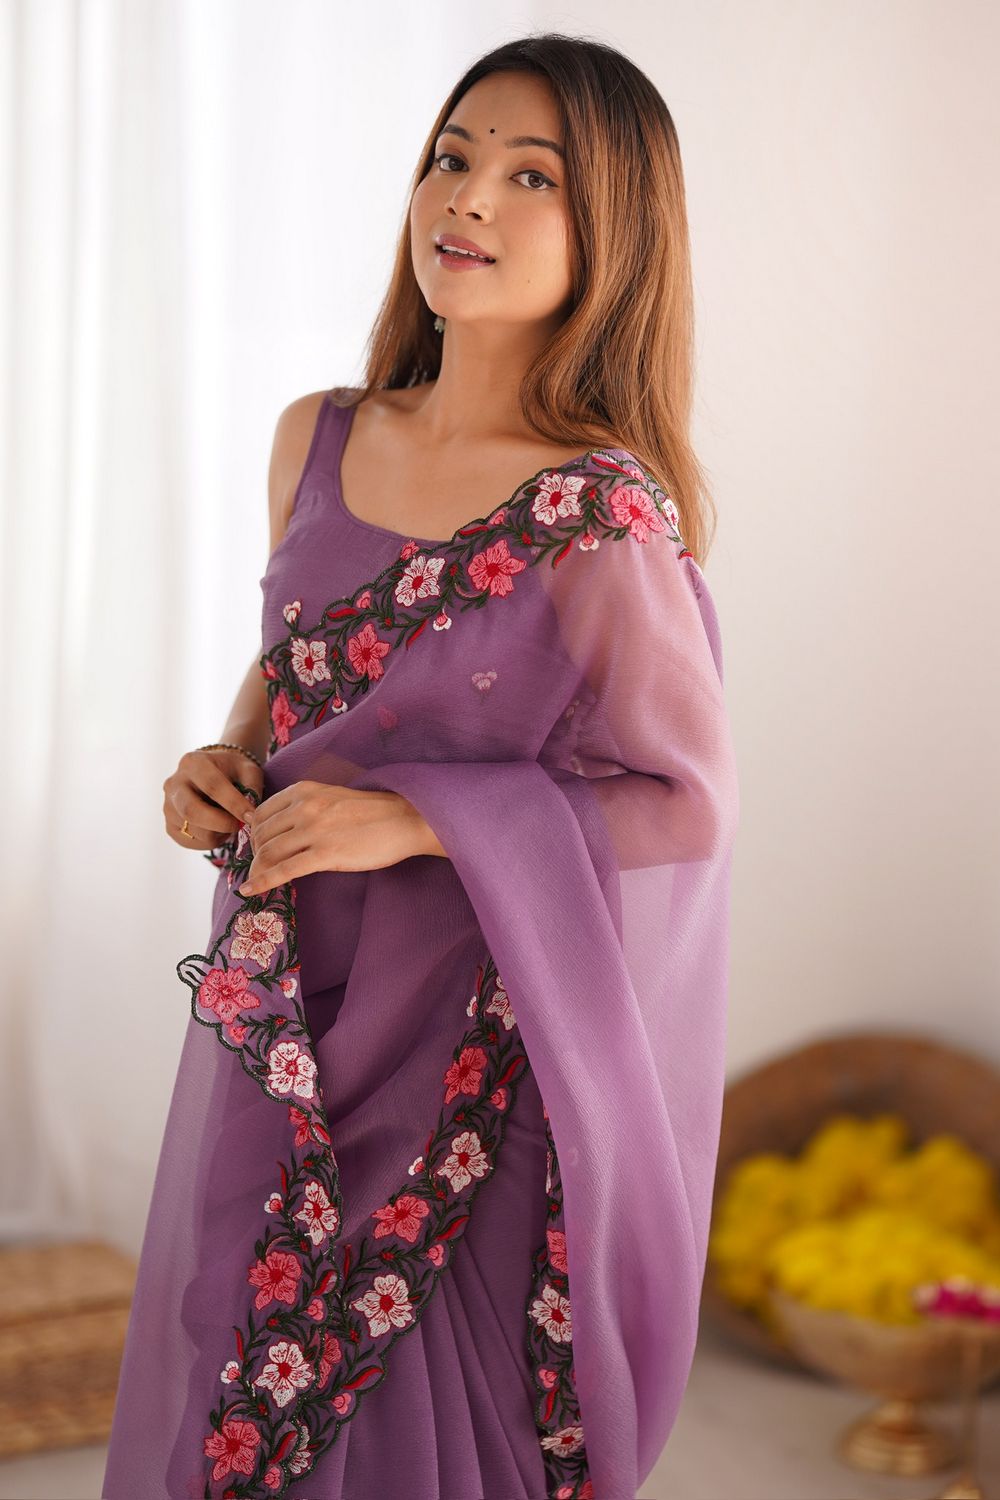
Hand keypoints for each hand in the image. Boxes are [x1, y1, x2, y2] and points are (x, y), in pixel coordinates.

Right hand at [163, 747, 261, 849]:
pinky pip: (189, 841)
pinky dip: (209, 841)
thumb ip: (252, 788)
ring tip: (230, 823)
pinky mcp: (169, 825)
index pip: (212, 785)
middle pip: (191, 810)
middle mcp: (174, 783)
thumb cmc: (233, 771)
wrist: (213, 774)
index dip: (233, 804)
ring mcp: (168, 805)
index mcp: (193, 763)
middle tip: (241, 826)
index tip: (251, 817)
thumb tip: (250, 815)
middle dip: (220, 823)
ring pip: (192, 830)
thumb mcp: (248, 770)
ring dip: (218, 833)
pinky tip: (217, 829)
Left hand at [238, 782, 430, 895]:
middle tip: (257, 866)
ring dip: (257, 869)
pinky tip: (249, 891)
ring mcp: (314, 830)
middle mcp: (304, 807)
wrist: (405, 820)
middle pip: (262, 834)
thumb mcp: (332, 797)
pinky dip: (262, 882)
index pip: (262, 813)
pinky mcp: (325, 854)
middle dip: (255, 853)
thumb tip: (279, 824)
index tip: (256, 846)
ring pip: (269, 852)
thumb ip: (304, 805)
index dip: (254, 833)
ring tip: (254, 880)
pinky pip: (284, 871)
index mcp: (304, 790)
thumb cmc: (372, 812)